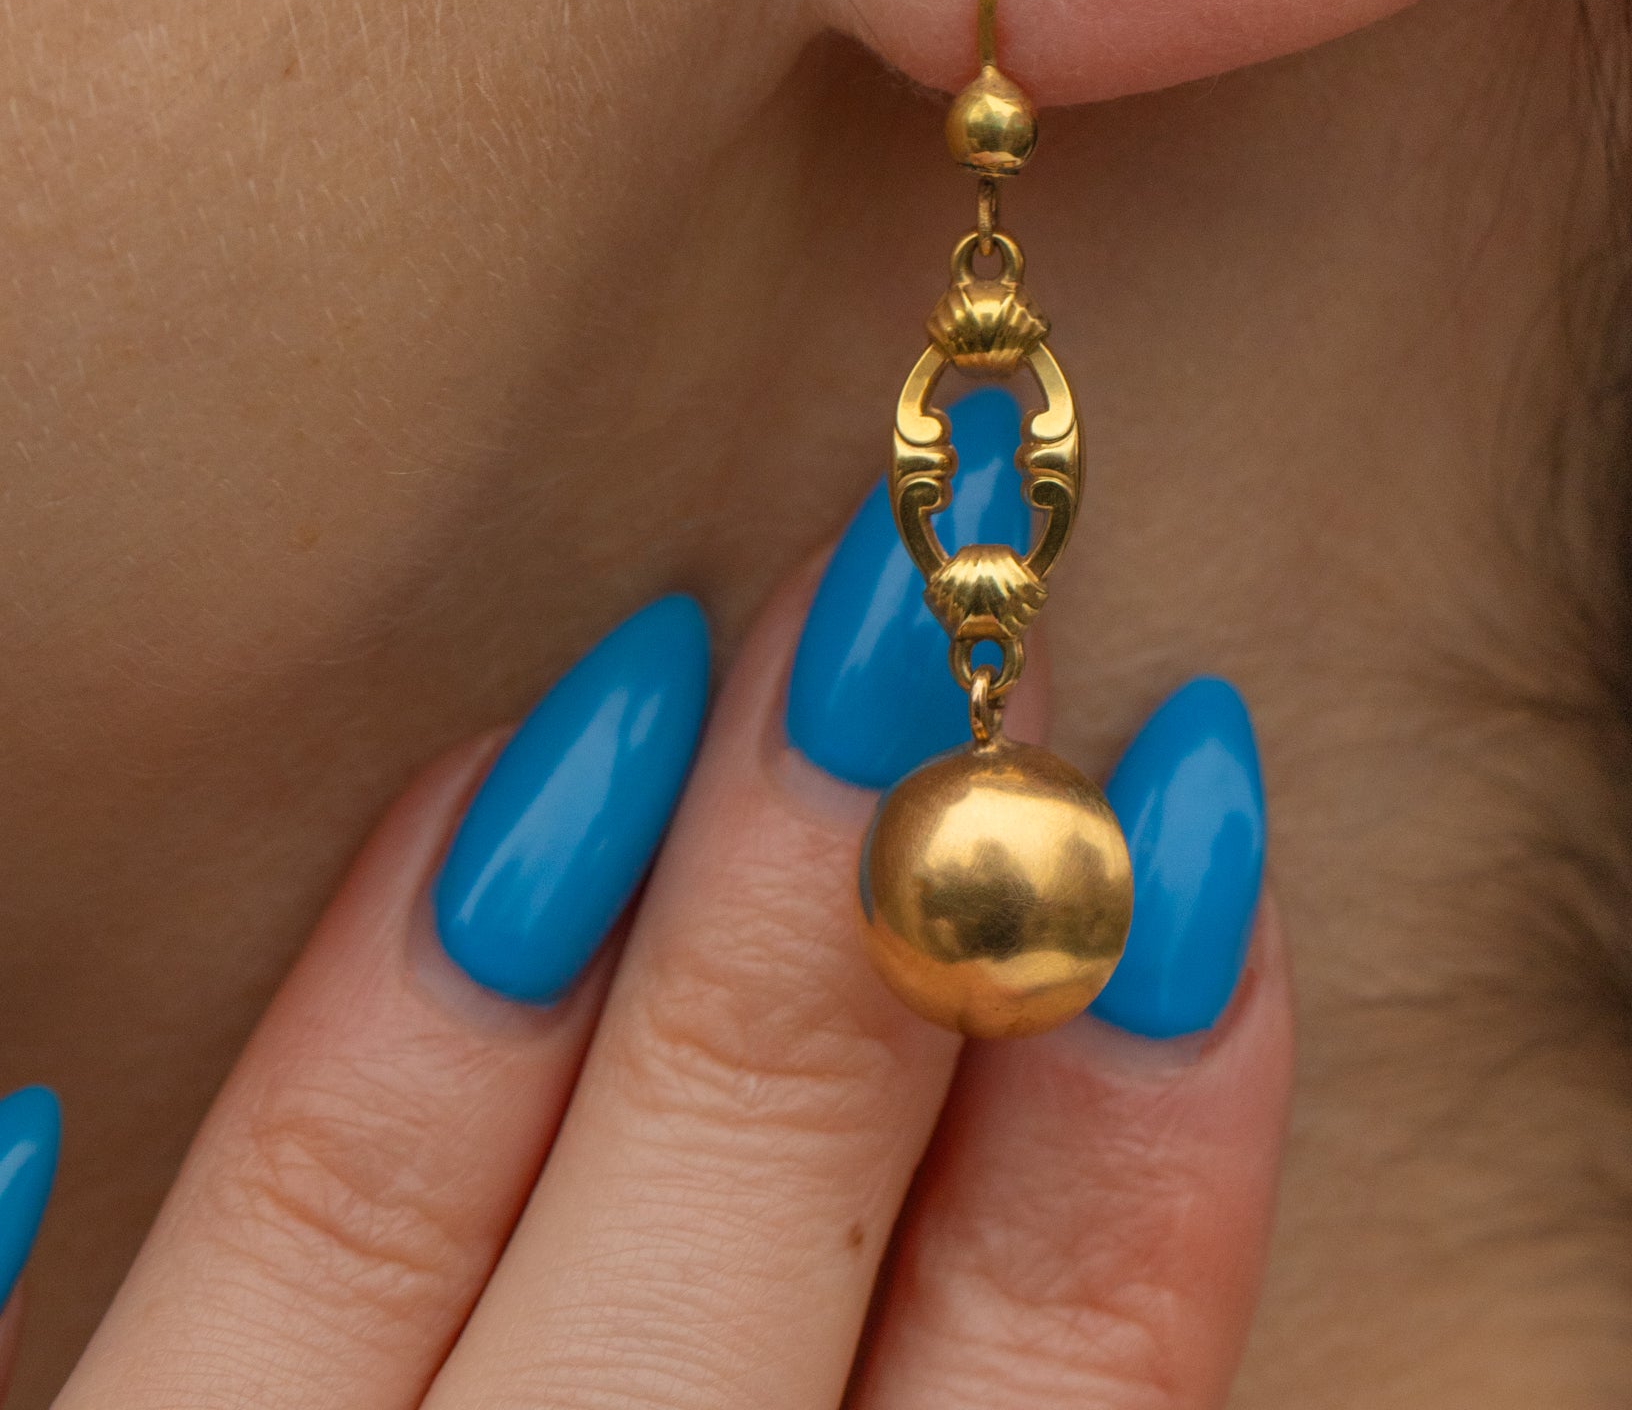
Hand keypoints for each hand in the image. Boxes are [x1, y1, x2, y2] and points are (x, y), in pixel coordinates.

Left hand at [24, 557, 1289, 1409]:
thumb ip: (985, 1387)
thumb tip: (1127, 1043)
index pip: (1044, 1405)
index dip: (1147, 1109)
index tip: (1202, 798)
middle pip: (725, 1263)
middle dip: (853, 909)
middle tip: (925, 610)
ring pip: (357, 1245)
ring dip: (513, 953)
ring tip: (645, 672)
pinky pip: (7, 1351)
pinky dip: (82, 1170)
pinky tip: (118, 998)